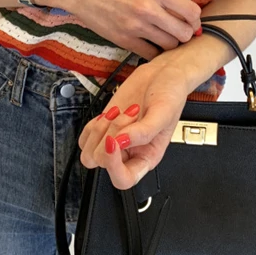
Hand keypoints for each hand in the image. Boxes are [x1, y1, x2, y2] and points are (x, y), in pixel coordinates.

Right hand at [36, 0, 202, 60]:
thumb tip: (182, 10)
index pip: (191, 12)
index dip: (195, 19)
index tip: (190, 21)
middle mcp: (149, 9)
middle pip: (184, 33)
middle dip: (185, 34)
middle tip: (180, 32)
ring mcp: (136, 27)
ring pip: (169, 46)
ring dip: (171, 44)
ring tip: (165, 38)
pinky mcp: (124, 40)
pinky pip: (150, 54)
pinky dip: (154, 52)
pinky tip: (150, 44)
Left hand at [77, 56, 194, 189]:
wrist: (162, 74)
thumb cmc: (170, 94)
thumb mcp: (164, 113)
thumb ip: (144, 131)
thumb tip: (121, 142)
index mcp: (147, 158)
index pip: (123, 180)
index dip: (113, 165)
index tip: (113, 141)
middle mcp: (129, 153)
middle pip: (102, 162)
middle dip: (111, 135)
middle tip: (129, 115)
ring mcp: (115, 140)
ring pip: (90, 152)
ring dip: (99, 131)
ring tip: (119, 113)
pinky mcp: (105, 127)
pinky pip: (86, 137)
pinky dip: (92, 125)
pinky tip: (109, 114)